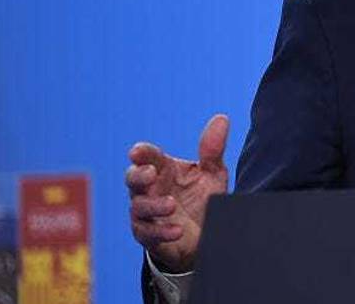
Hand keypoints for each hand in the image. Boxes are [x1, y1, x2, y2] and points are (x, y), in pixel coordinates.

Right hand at [126, 115, 229, 272]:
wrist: (207, 233)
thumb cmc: (203, 198)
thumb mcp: (212, 173)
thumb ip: (213, 150)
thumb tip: (222, 118)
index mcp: (163, 170)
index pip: (147, 157)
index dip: (141, 153)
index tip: (137, 152)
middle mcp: (150, 190)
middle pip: (133, 179)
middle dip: (138, 175)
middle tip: (151, 174)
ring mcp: (147, 213)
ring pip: (138, 207)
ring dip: (154, 206)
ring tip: (172, 205)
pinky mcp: (151, 237)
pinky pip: (148, 234)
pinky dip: (161, 232)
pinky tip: (177, 230)